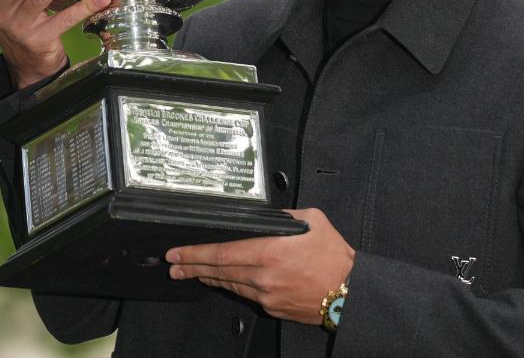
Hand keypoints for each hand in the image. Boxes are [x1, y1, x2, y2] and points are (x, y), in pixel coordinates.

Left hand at [166, 208, 354, 324]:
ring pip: (229, 284)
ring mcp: (266, 295)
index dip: (194, 254)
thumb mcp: (312, 220)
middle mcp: (263, 276)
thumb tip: (266, 216)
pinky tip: (223, 282)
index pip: (221, 253)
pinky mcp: (273, 308)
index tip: (177, 253)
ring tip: (192, 273)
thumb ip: (284, 216)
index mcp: (269, 252)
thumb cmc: (334, 256)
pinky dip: (231, 286)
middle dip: (191, 268)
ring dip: (208, 278)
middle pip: (218, 271)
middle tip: (173, 266)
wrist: (350, 292)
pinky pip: (246, 295)